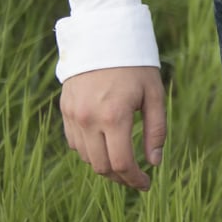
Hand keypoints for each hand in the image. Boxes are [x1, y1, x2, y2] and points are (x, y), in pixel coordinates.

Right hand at [59, 66, 166, 190]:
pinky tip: (105, 146)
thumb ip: (156, 131)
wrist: (103, 37)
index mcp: (114, 116)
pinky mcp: (64, 110)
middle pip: (102, 166)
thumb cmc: (135, 66)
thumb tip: (154, 163)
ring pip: (86, 157)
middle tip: (137, 178)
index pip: (122, 163)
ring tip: (124, 163)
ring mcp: (73, 115)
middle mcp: (89, 119)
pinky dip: (90, 151)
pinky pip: (74, 142)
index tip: (146, 184)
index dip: (135, 180)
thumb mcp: (154, 95)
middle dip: (121, 178)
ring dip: (105, 165)